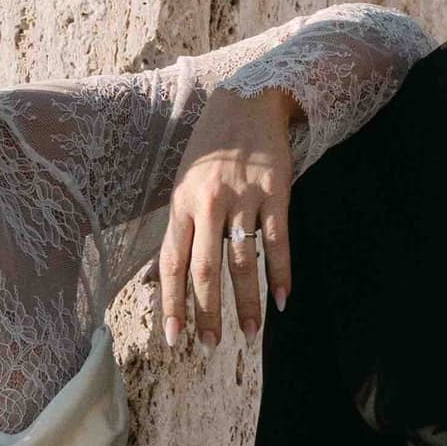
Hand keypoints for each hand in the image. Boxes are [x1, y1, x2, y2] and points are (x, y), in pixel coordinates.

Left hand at [157, 91, 299, 350]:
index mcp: (181, 204)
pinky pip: (278, 242)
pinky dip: (280, 275)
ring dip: (247, 304)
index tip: (174, 338)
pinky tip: (282, 301)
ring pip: (243, 263)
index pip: (172, 264)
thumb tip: (163, 276)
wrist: (247, 100)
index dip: (172, 304)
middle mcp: (208, 203)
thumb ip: (180, 226)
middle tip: (211, 345)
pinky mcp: (276, 192)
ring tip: (251, 334)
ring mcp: (243, 198)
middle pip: (206, 271)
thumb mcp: (183, 182)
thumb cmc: (210, 147)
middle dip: (208, 314)